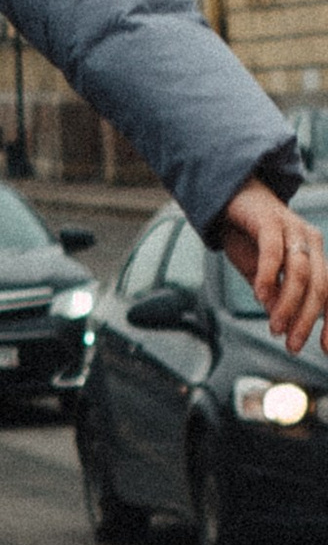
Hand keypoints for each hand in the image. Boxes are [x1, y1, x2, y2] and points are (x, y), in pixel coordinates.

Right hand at [217, 182, 327, 354]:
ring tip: (274, 327)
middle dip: (308, 320)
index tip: (325, 349)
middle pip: (320, 287)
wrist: (227, 195)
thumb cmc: (245, 234)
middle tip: (292, 345)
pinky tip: (260, 296)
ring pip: (301, 273)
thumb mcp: (259, 272)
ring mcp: (293, 229)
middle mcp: (310, 242)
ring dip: (289, 304)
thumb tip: (278, 319)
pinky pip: (274, 251)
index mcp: (315, 256)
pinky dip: (269, 276)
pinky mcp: (270, 220)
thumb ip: (271, 293)